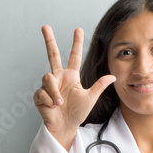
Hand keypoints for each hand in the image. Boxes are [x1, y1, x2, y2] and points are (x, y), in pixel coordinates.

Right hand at [33, 25, 116, 150]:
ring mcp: (48, 86)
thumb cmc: (77, 113)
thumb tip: (112, 76)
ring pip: (47, 78)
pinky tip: (53, 107)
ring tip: (60, 103)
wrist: (65, 127)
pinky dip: (49, 101)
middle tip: (45, 26)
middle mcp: (59, 77)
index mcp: (71, 76)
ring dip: (54, 91)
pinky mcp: (40, 95)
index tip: (78, 29)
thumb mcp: (90, 98)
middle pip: (52, 55)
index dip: (76, 43)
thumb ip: (99, 86)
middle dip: (49, 40)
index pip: (74, 56)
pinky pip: (42, 92)